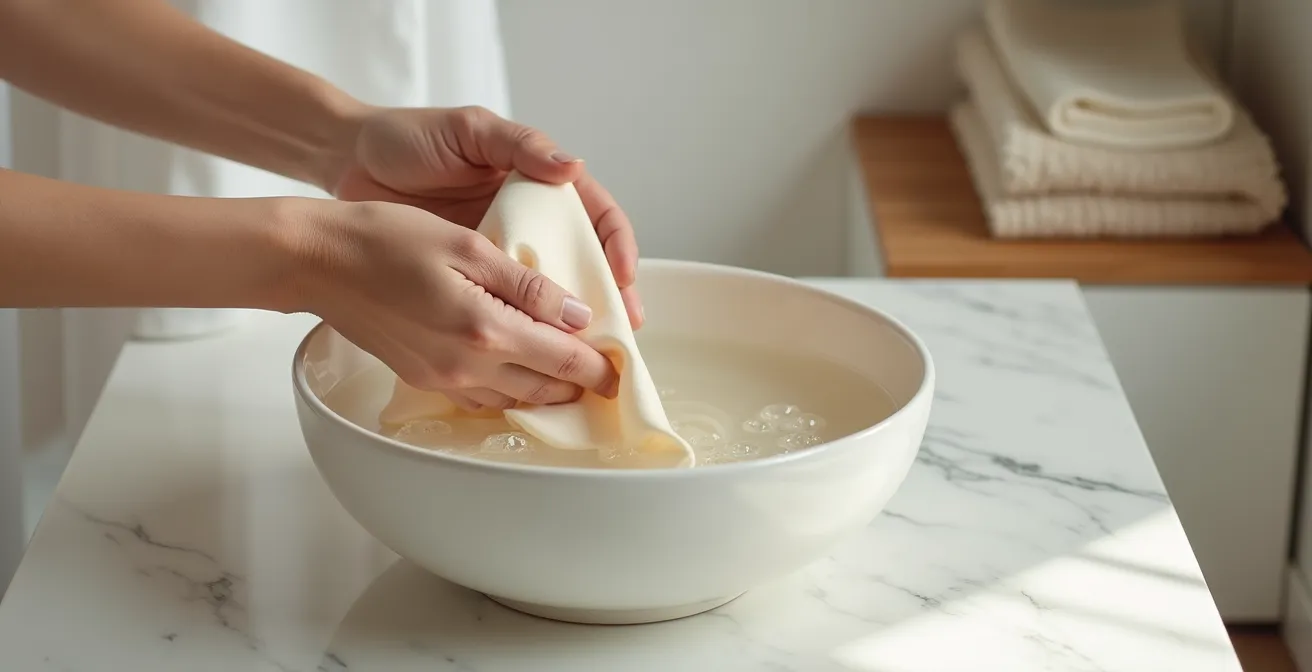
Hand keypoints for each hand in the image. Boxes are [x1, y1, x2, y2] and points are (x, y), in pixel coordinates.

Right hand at [297, 199, 619, 409]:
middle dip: (578, 385)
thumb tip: (576, 314)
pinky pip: (480, 395)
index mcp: (485, 329)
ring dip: (545, 390)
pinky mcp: (421, 376)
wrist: (316, 261)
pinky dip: (509, 388)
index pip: (562, 359)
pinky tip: (516, 373)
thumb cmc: (384, 239)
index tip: (620, 367)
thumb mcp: (466, 246)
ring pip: (512, 397)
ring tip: (569, 378)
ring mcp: (441, 377)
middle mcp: (466, 365)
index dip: (597, 366)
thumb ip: (527, 286)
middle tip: (604, 377)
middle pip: (542, 388)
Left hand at [328, 105, 642, 328]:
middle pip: (585, 266)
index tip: (623, 278)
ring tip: (590, 356)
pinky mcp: (471, 282)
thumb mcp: (471, 130)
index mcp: (539, 185)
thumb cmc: (408, 138)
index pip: (596, 218)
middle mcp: (528, 224)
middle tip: (624, 331)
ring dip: (573, 328)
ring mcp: (500, 256)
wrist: (347, 164)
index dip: (618, 249)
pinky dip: (523, 335)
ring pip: (550, 298)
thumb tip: (573, 167)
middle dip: (609, 300)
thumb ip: (521, 145)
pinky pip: (506, 312)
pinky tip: (535, 357)